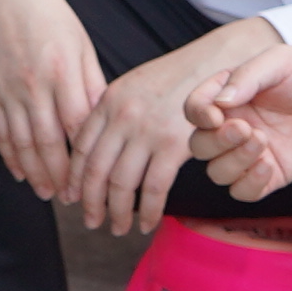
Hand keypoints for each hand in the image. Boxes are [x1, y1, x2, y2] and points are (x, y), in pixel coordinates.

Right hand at [0, 0, 107, 193]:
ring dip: (35, 173)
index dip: (85, 158)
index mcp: (63, 72)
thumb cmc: (53, 20)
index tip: (95, 179)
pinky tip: (20, 172)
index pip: (76, 126)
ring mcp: (8, 90)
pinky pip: (0, 132)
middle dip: (61, 175)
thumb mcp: (82, 47)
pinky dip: (10, 156)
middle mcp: (34, 84)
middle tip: (72, 199)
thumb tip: (104, 124)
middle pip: (48, 142)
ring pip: (22, 143)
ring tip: (47, 193)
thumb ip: (92, 86)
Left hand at [59, 24, 281, 234]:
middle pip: (95, 170)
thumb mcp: (136, 86)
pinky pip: (154, 189)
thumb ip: (113, 113)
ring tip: (117, 229)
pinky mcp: (174, 145)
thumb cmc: (180, 78)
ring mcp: (147, 131)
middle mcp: (122, 116)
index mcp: (108, 100)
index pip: (79, 147)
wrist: (219, 61)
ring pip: (121, 185)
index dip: (74, 177)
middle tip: (91, 222)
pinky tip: (147, 225)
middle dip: (90, 202)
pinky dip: (149, 212)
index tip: (72, 197)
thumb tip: (93, 144)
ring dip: (117, 213)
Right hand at [185, 47, 291, 199]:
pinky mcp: (272, 174)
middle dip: (216, 142)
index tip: (216, 115)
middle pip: (199, 146)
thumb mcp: (280, 61)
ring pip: (217, 172)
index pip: (194, 109)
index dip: (198, 115)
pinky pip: (243, 192)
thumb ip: (247, 76)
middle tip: (247, 129)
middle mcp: (235, 125)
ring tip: (263, 142)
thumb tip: (219, 103)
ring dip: (233, 162)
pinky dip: (249, 183)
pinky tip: (269, 165)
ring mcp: (251, 153)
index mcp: (229, 96)